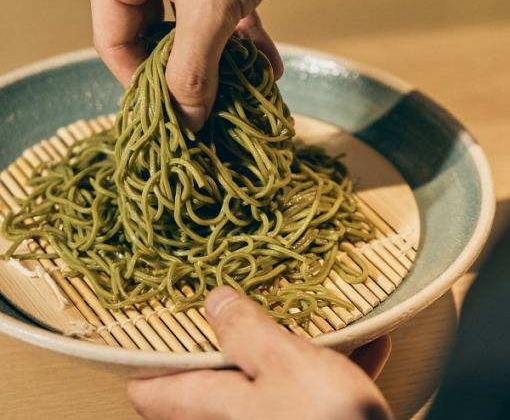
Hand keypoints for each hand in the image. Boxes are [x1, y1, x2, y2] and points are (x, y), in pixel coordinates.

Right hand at [88, 0, 323, 130]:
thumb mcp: (209, 12)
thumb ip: (192, 72)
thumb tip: (188, 121)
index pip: (113, 42)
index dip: (142, 85)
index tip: (172, 114)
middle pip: (151, 37)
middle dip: (187, 72)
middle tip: (208, 103)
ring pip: (188, 28)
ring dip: (219, 59)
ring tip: (244, 84)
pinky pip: (215, 11)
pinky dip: (239, 37)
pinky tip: (267, 63)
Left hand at [128, 287, 392, 419]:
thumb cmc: (326, 419)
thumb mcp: (283, 364)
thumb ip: (244, 331)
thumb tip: (213, 300)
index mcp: (215, 405)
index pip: (151, 390)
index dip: (142, 358)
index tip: (147, 319)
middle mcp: (237, 418)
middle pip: (211, 374)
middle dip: (223, 335)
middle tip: (229, 298)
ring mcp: (275, 418)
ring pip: (267, 375)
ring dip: (287, 344)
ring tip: (303, 310)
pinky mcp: (309, 419)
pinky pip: (311, 388)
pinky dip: (331, 365)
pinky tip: (367, 342)